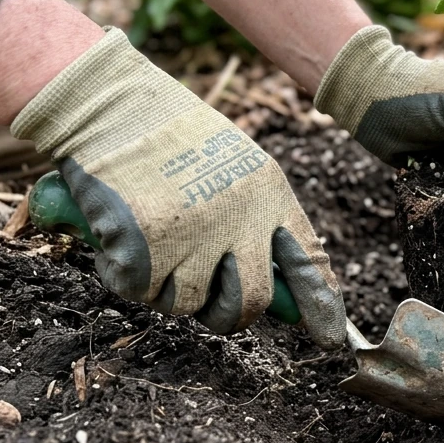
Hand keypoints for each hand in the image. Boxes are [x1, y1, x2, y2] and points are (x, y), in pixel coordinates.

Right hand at [11, 29, 344, 347]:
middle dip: (230, 316)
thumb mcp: (233, 165)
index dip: (319, 304)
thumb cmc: (168, 133)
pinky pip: (139, 291)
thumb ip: (252, 216)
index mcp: (268, 194)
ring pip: (186, 304)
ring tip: (150, 241)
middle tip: (209, 305)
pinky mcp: (146, 250)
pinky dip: (122, 274)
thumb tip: (265, 276)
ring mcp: (194, 238)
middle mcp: (240, 220)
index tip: (331, 337)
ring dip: (164, 286)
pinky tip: (118, 235)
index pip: (307, 260)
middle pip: (250, 302)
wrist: (112, 105)